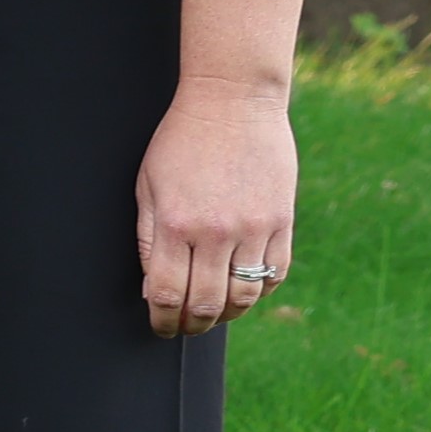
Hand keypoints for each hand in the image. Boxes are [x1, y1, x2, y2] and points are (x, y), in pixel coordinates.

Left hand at [137, 76, 300, 338]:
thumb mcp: (148, 186)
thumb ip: (149, 238)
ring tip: (214, 315)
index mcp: (177, 224)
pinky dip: (259, 291)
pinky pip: (275, 274)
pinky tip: (243, 290)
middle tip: (184, 328)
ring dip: (228, 314)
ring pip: (245, 296)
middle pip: (208, 303)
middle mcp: (217, 232)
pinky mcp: (282, 221)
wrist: (233, 103)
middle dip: (192, 324)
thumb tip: (153, 287)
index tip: (160, 326)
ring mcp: (255, 229)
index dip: (163, 319)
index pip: (168, 293)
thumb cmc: (180, 142)